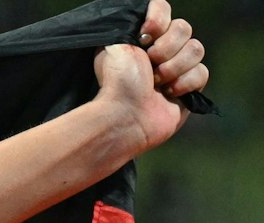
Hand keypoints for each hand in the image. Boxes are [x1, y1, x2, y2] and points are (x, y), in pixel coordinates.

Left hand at [94, 0, 207, 152]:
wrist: (125, 117)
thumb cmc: (116, 83)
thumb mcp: (113, 45)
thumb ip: (128, 25)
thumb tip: (144, 21)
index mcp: (140, 37)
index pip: (162, 8)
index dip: (158, 19)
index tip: (144, 36)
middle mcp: (159, 49)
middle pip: (184, 28)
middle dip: (166, 48)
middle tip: (149, 64)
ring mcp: (176, 68)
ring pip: (197, 49)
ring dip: (174, 67)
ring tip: (157, 83)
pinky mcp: (190, 87)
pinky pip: (203, 72)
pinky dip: (185, 83)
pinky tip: (169, 94)